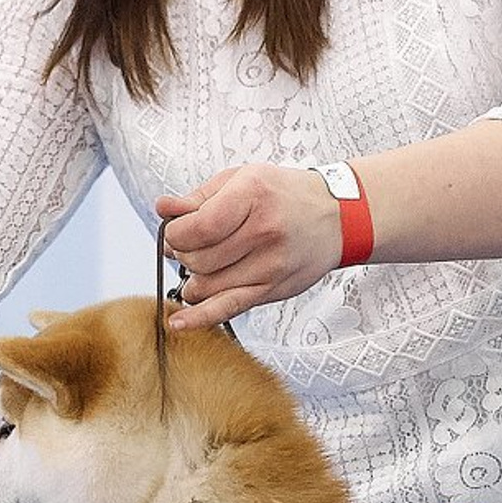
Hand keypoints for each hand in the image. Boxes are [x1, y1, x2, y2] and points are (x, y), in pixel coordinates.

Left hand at [155, 164, 342, 330]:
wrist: (338, 217)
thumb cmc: (286, 195)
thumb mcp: (242, 179)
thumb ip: (198, 197)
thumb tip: (163, 209)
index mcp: (252, 195)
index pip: (196, 228)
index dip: (175, 234)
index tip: (176, 231)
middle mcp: (263, 231)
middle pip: (198, 259)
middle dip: (184, 255)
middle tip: (190, 247)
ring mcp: (269, 264)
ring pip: (207, 285)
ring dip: (192, 279)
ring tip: (201, 265)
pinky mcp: (272, 289)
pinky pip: (228, 309)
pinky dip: (199, 318)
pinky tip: (180, 323)